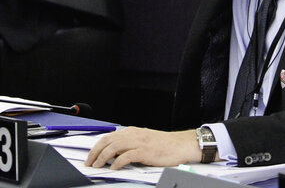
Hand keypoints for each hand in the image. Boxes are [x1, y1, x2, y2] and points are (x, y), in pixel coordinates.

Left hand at [85, 127, 200, 169]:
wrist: (180, 145)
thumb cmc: (163, 145)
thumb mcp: (144, 141)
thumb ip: (130, 145)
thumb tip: (113, 154)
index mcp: (133, 131)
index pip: (109, 136)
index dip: (97, 146)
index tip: (90, 156)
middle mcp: (134, 134)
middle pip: (108, 140)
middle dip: (95, 152)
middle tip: (89, 162)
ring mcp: (139, 142)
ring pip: (114, 147)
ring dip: (102, 157)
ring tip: (97, 166)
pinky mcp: (145, 152)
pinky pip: (126, 156)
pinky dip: (117, 162)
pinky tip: (113, 168)